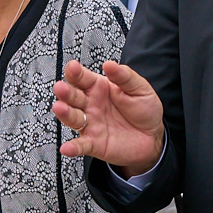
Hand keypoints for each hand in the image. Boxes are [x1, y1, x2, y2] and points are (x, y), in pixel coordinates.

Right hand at [53, 60, 165, 176]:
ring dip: (64, 113)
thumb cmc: (144, 109)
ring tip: (60, 108)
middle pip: (73, 96)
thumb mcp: (139, 88)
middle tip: (61, 87)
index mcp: (99, 88)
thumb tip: (109, 64)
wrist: (152, 136)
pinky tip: (66, 148)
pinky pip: (81, 146)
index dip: (76, 72)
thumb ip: (125, 76)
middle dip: (65, 91)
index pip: (83, 78)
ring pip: (73, 118)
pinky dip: (73, 147)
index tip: (73, 67)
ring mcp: (90, 124)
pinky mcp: (94, 144)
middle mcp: (90, 105)